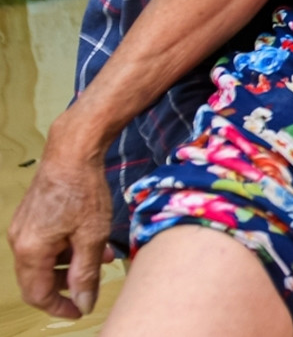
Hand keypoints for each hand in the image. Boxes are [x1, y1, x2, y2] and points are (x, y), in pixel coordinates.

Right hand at [9, 126, 113, 318]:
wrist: (72, 152)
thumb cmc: (82, 189)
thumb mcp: (92, 236)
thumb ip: (85, 273)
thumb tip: (83, 302)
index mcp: (31, 250)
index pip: (37, 293)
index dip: (59, 306)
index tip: (79, 310)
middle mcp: (20, 240)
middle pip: (38, 278)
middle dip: (66, 284)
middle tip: (92, 284)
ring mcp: (23, 227)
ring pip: (44, 260)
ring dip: (70, 264)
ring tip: (100, 257)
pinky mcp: (31, 216)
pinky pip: (45, 242)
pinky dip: (66, 247)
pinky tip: (90, 240)